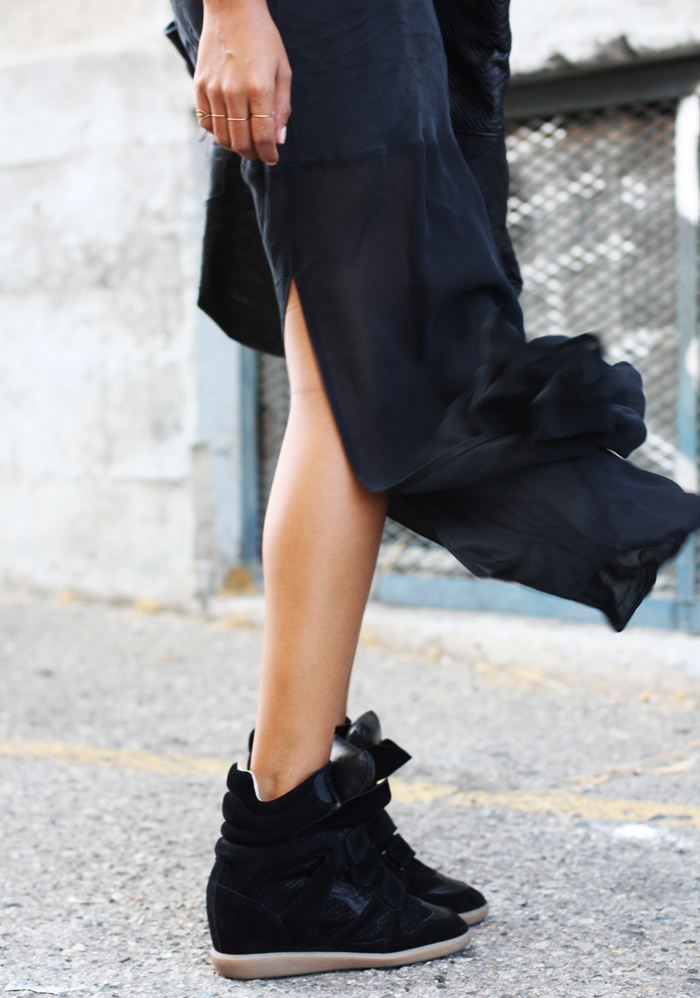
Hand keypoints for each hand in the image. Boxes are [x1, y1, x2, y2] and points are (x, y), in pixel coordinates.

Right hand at [195, 0, 290, 164]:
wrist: (232, 9)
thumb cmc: (263, 38)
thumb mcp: (282, 70)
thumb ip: (282, 108)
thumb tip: (278, 140)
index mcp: (259, 89)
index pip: (262, 137)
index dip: (268, 154)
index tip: (272, 158)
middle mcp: (234, 92)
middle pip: (241, 141)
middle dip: (252, 154)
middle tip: (259, 153)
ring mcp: (214, 89)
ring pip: (222, 136)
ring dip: (235, 146)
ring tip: (245, 142)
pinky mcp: (200, 85)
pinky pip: (206, 121)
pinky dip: (217, 131)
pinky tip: (228, 126)